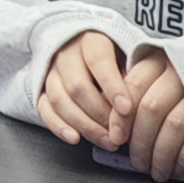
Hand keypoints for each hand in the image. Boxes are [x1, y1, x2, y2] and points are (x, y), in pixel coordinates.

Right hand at [36, 28, 129, 147]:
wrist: (88, 50)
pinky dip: (58, 126)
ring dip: (84, 125)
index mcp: (90, 41)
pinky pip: (44, 109)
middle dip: (100, 114)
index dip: (112, 86)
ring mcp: (52, 72)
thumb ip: (133, 76)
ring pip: (60, 100)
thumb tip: (140, 104)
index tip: (126, 109)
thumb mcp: (130, 56)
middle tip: (120, 135)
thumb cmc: (118, 58)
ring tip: (107, 141)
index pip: (98, 61)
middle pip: (77, 86)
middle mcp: (67, 54)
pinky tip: (75, 138)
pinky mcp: (43, 90)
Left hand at [114, 49, 183, 180]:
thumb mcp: (162, 71)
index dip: (121, 116)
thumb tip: (112, 120)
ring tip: (156, 170)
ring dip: (161, 155)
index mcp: (162, 60)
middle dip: (140, 141)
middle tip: (136, 161)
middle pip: (152, 109)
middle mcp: (182, 74)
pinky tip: (177, 167)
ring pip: (174, 127)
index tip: (115, 136)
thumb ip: (139, 88)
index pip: (134, 87)